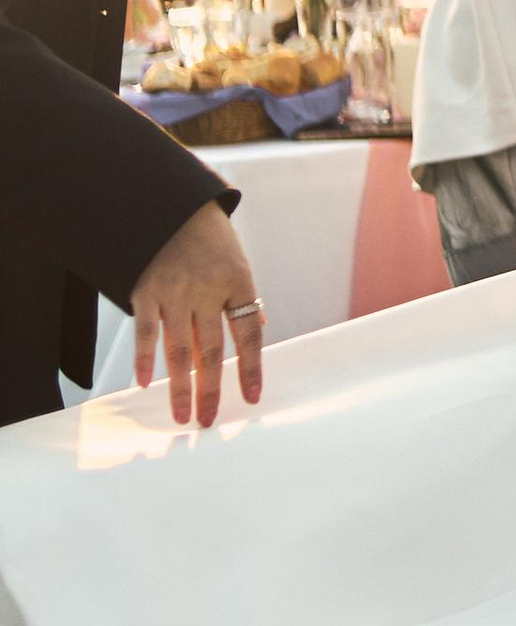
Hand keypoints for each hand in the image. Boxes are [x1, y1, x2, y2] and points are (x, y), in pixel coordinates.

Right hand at [129, 205, 266, 427]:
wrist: (170, 203)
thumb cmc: (209, 240)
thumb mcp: (236, 262)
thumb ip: (243, 298)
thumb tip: (260, 330)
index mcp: (237, 282)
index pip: (248, 334)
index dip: (251, 367)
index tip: (252, 398)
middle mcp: (207, 290)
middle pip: (211, 350)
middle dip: (211, 389)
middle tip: (208, 422)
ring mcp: (175, 291)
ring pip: (178, 349)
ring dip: (180, 386)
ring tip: (182, 416)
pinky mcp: (146, 290)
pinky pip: (146, 330)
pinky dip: (145, 357)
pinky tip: (145, 383)